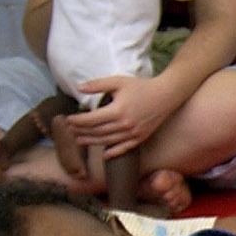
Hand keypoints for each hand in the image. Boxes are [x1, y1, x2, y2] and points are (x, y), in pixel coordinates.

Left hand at [67, 75, 184, 158]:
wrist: (166, 95)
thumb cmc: (141, 87)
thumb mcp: (118, 81)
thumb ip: (98, 85)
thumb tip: (79, 88)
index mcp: (117, 110)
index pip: (91, 120)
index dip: (77, 121)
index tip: (68, 120)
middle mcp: (124, 124)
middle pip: (97, 132)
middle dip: (81, 132)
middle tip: (70, 131)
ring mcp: (133, 133)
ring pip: (107, 141)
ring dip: (91, 142)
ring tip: (80, 140)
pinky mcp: (140, 138)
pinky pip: (124, 148)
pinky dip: (113, 153)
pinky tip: (104, 155)